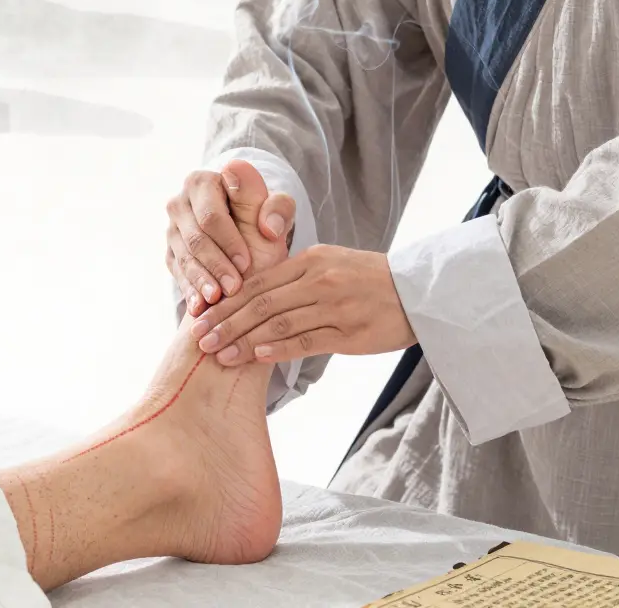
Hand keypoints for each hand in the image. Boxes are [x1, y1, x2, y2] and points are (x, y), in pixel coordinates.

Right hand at [166, 163, 295, 315]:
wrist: (250, 247)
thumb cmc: (264, 227)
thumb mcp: (276, 216)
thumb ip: (277, 209)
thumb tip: (266, 220)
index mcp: (203, 182)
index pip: (211, 215)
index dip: (229, 241)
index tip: (246, 264)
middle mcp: (181, 202)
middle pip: (195, 238)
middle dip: (215, 265)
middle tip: (234, 289)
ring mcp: (172, 228)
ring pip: (184, 257)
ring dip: (201, 281)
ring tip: (216, 301)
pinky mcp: (170, 252)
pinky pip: (178, 273)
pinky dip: (190, 290)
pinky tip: (200, 307)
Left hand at [190, 244, 415, 365]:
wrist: (420, 291)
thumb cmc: (372, 281)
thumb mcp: (333, 263)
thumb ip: (297, 276)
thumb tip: (256, 294)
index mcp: (311, 260)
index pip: (258, 281)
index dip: (226, 300)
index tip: (201, 315)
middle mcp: (319, 279)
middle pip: (261, 302)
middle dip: (226, 321)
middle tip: (199, 339)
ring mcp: (334, 305)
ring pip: (278, 322)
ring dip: (243, 339)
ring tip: (218, 354)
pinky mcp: (348, 331)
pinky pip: (305, 340)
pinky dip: (277, 349)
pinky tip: (254, 357)